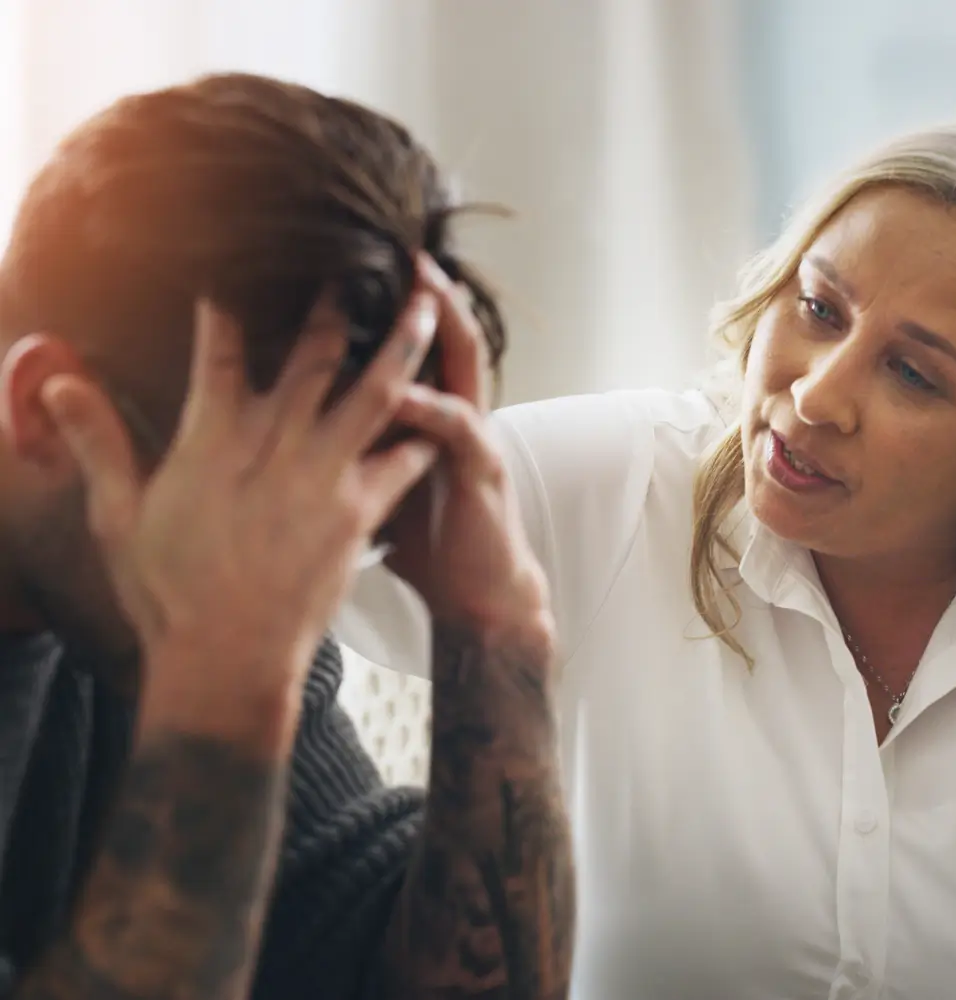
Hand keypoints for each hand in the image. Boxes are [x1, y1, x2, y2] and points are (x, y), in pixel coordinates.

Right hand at [42, 294, 440, 693]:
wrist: (226, 660)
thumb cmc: (168, 593)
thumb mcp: (118, 518)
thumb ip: (97, 443)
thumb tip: (57, 382)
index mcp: (213, 441)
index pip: (221, 353)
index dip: (230, 309)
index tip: (241, 271)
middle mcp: (275, 447)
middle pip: (315, 356)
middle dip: (337, 303)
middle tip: (359, 262)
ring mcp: (323, 478)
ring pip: (374, 394)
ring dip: (403, 347)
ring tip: (430, 308)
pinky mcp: (358, 514)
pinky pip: (402, 462)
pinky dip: (422, 435)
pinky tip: (445, 412)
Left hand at [384, 255, 551, 637]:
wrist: (477, 595)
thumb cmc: (426, 539)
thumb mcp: (380, 481)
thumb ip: (356, 443)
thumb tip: (297, 421)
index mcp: (425, 414)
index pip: (408, 343)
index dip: (387, 303)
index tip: (350, 265)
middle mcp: (451, 413)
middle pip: (436, 334)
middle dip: (415, 287)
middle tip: (382, 240)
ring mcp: (470, 436)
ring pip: (461, 363)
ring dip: (440, 321)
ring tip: (419, 281)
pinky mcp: (482, 468)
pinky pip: (456, 427)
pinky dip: (431, 405)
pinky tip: (403, 388)